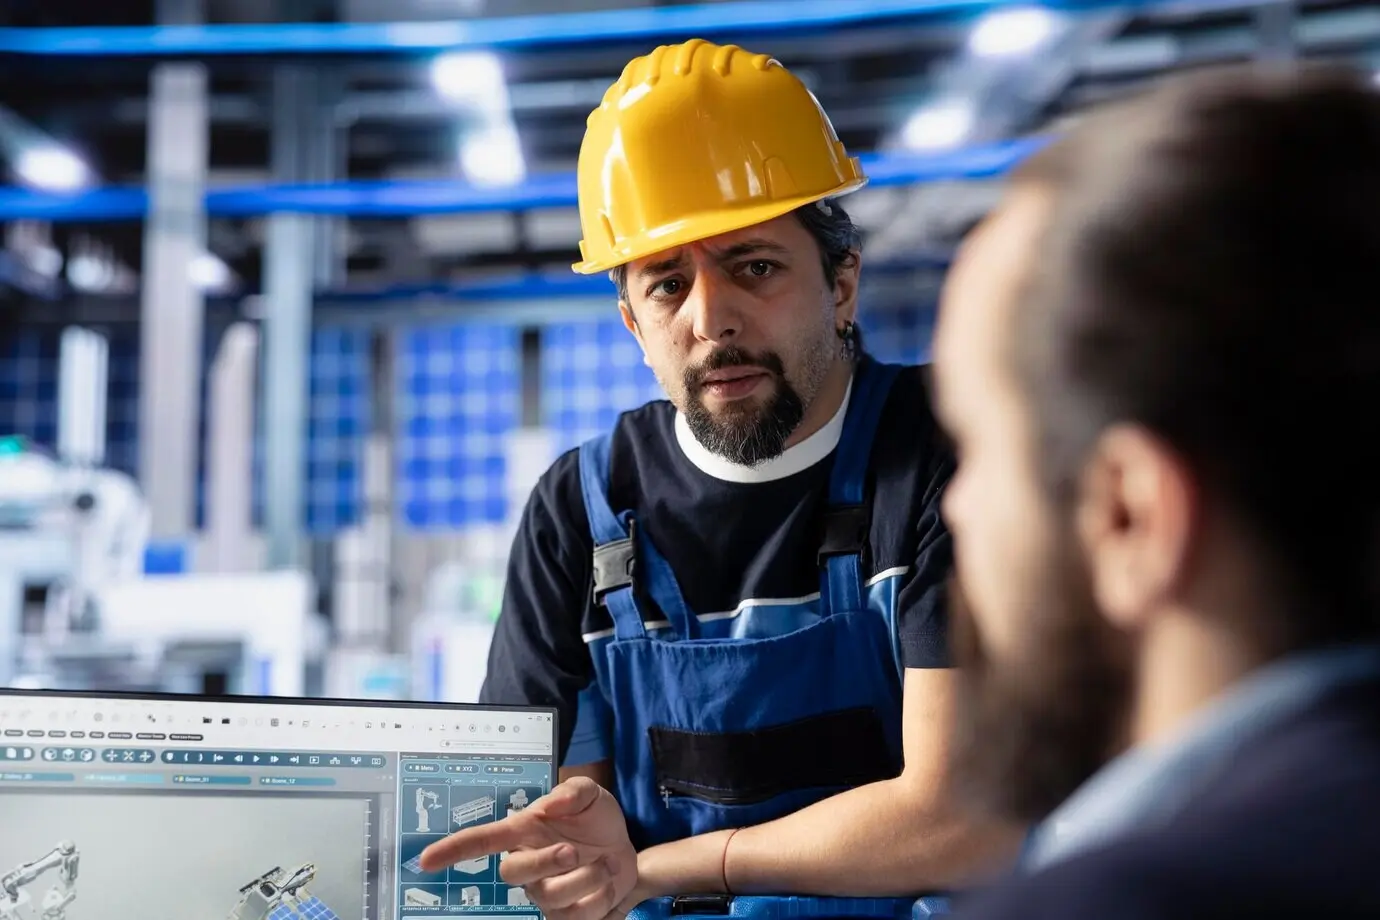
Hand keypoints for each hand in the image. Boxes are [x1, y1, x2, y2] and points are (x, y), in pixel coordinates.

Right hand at [419, 777, 639, 919]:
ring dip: (588, 879)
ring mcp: (544, 892)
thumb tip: (551, 804)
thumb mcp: (590, 794)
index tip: (426, 859)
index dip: (453, 849)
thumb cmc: (595, 819)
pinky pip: (577, 918)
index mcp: (523, 832)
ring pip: (551, 897)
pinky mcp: (565, 915)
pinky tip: (608, 883)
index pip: (481, 841)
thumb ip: (573, 792)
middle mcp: (527, 864)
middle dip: (544, 863)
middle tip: (573, 851)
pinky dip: (602, 899)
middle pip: (512, 873)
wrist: (624, 848)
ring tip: (607, 862)